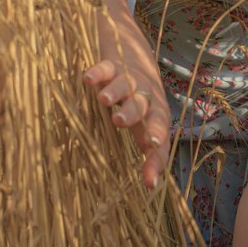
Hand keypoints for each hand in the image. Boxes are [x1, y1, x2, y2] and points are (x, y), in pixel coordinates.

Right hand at [84, 30, 170, 189]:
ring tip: (104, 100)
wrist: (137, 58)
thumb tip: (152, 188)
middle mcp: (145, 97)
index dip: (156, 154)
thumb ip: (151, 156)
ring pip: (125, 85)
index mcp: (156, 115)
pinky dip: (98, 72)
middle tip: (121, 122)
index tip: (150, 173)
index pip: (159, 136)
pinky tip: (88, 79)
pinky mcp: (113, 66)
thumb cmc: (144, 105)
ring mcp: (129, 80)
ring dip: (116, 92)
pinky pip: (106, 68)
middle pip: (142, 105)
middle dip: (133, 113)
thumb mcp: (148, 128)